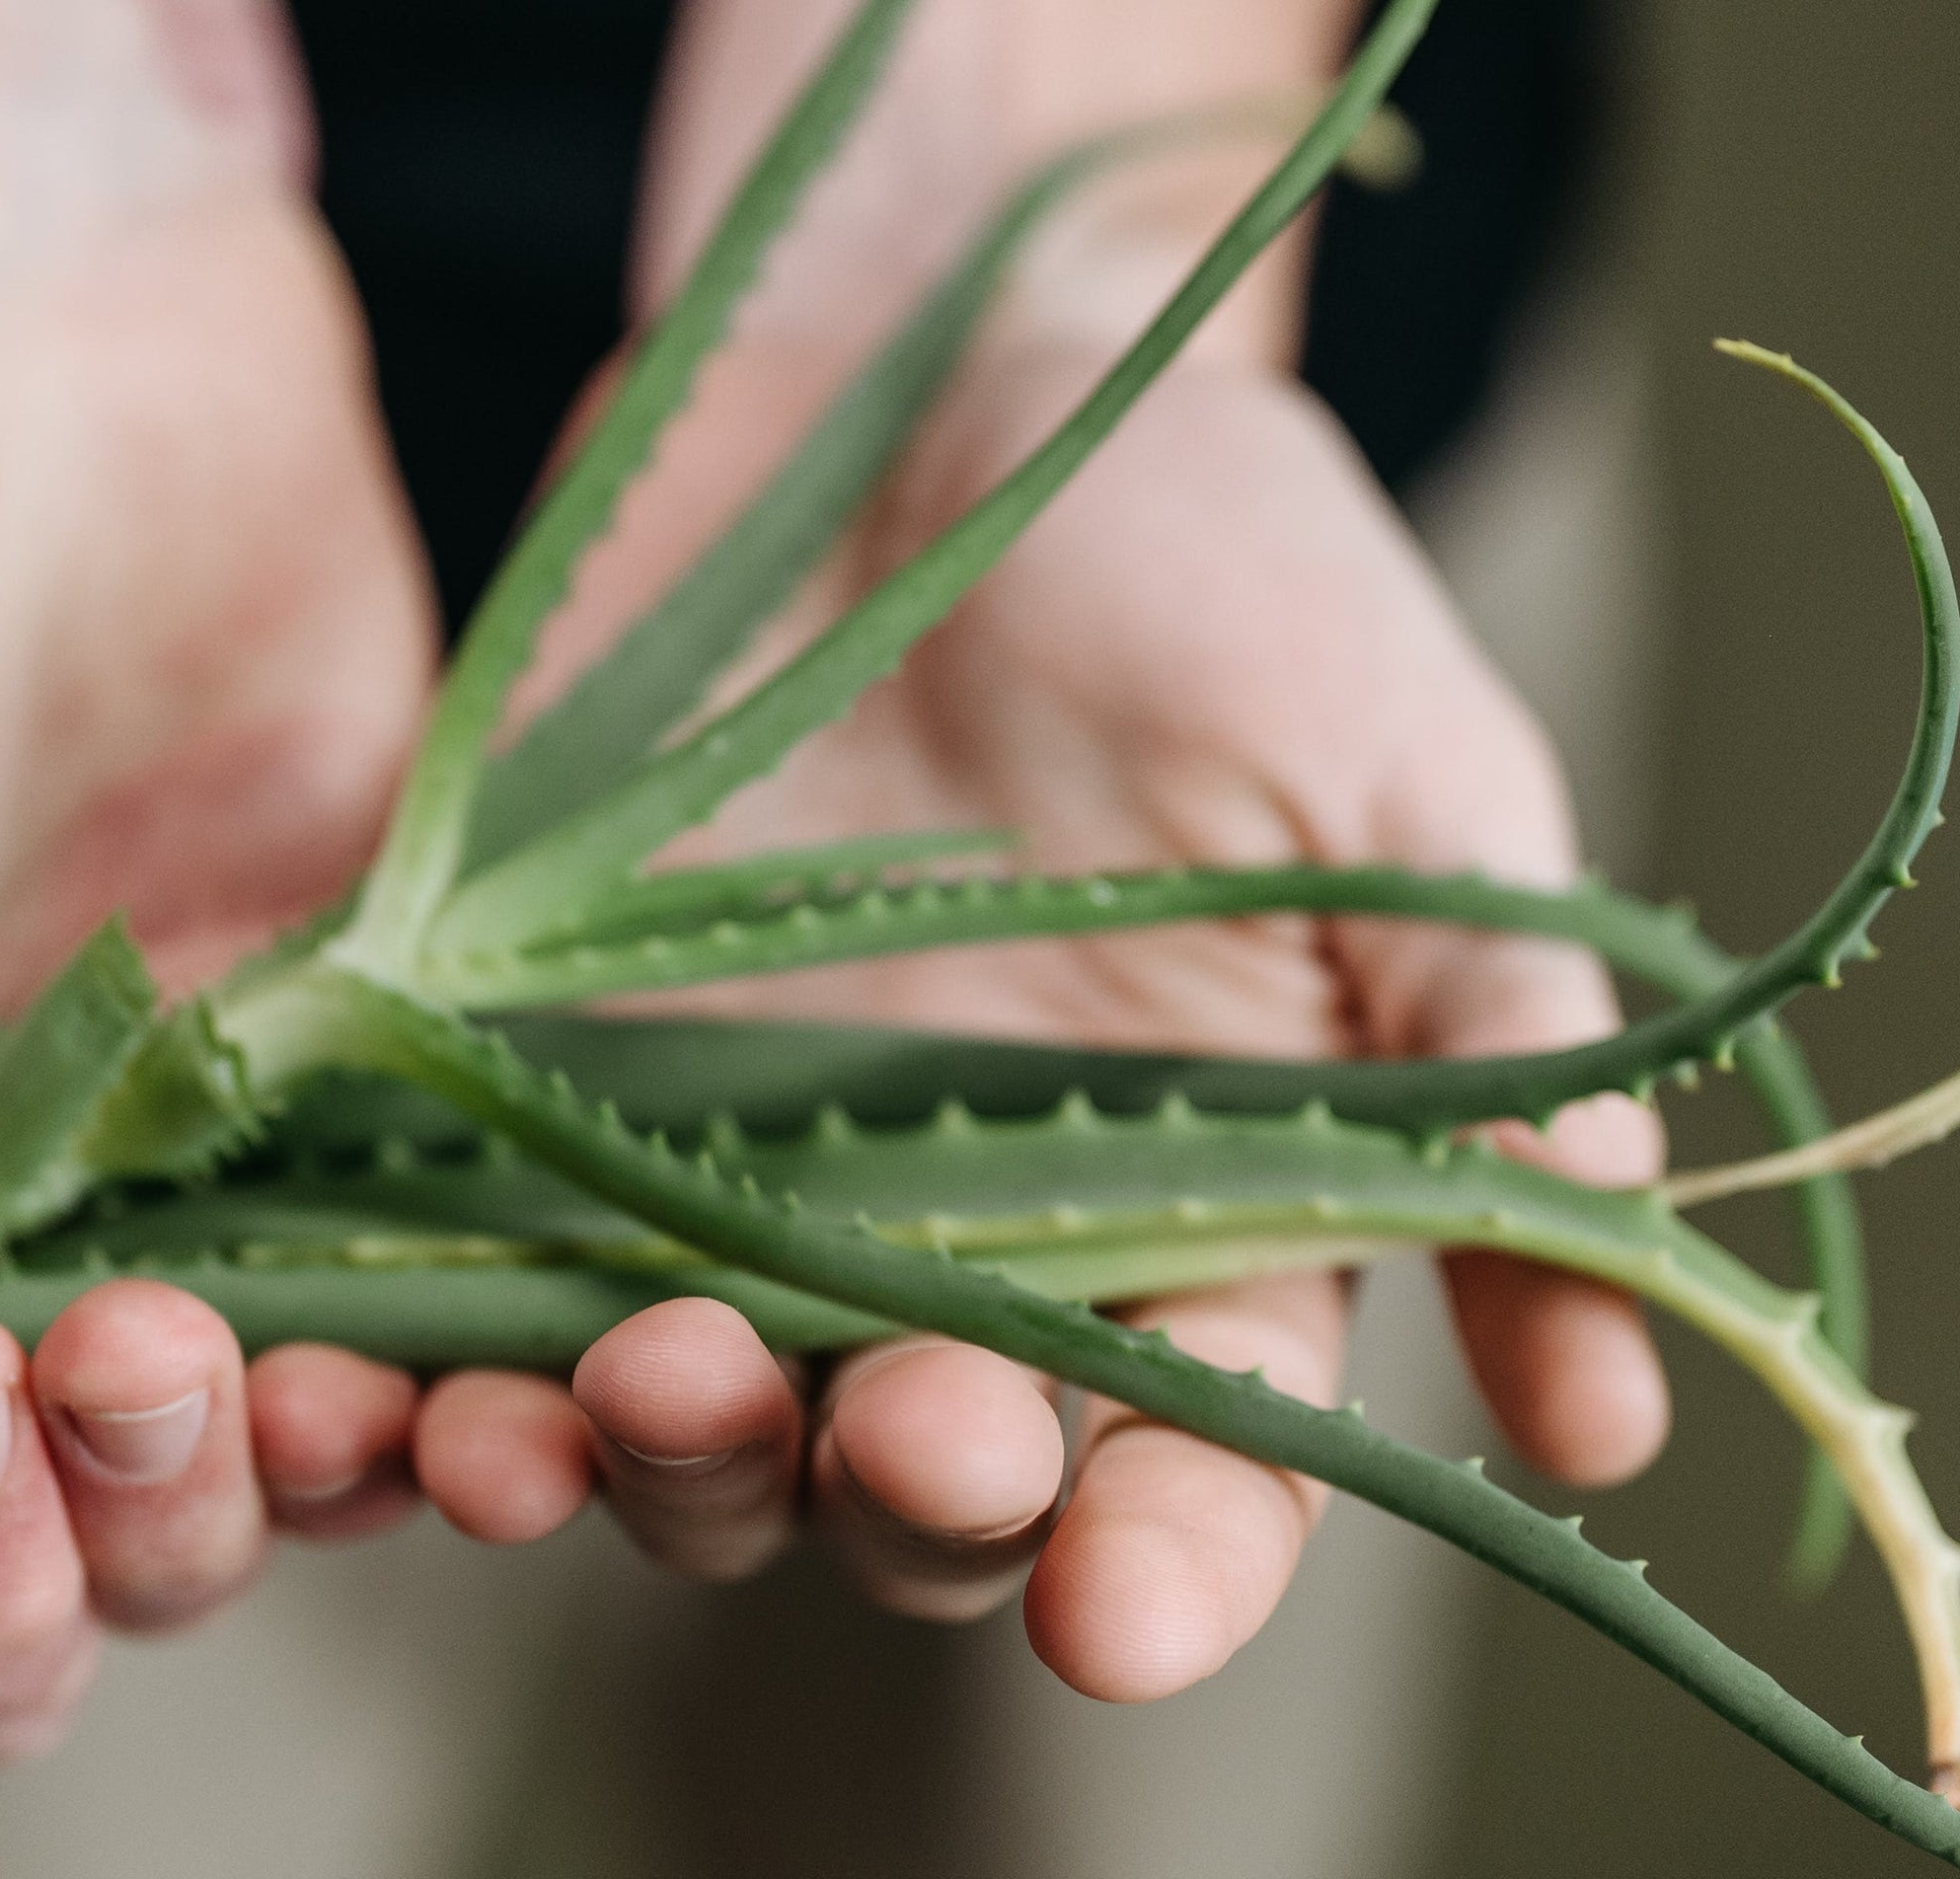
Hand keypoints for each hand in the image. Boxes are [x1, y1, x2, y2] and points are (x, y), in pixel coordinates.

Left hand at [398, 328, 1669, 1693]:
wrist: (930, 348)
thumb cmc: (1210, 545)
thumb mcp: (1398, 772)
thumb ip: (1488, 1054)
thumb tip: (1618, 1402)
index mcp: (1186, 1198)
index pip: (1191, 1460)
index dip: (1168, 1563)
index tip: (1123, 1612)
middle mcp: (947, 1227)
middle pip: (912, 1479)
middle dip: (898, 1496)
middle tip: (891, 1427)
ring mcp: (718, 1155)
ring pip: (670, 1412)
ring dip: (628, 1459)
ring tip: (576, 1415)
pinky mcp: (526, 1058)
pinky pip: (446, 1256)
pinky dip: (395, 1346)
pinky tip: (341, 1365)